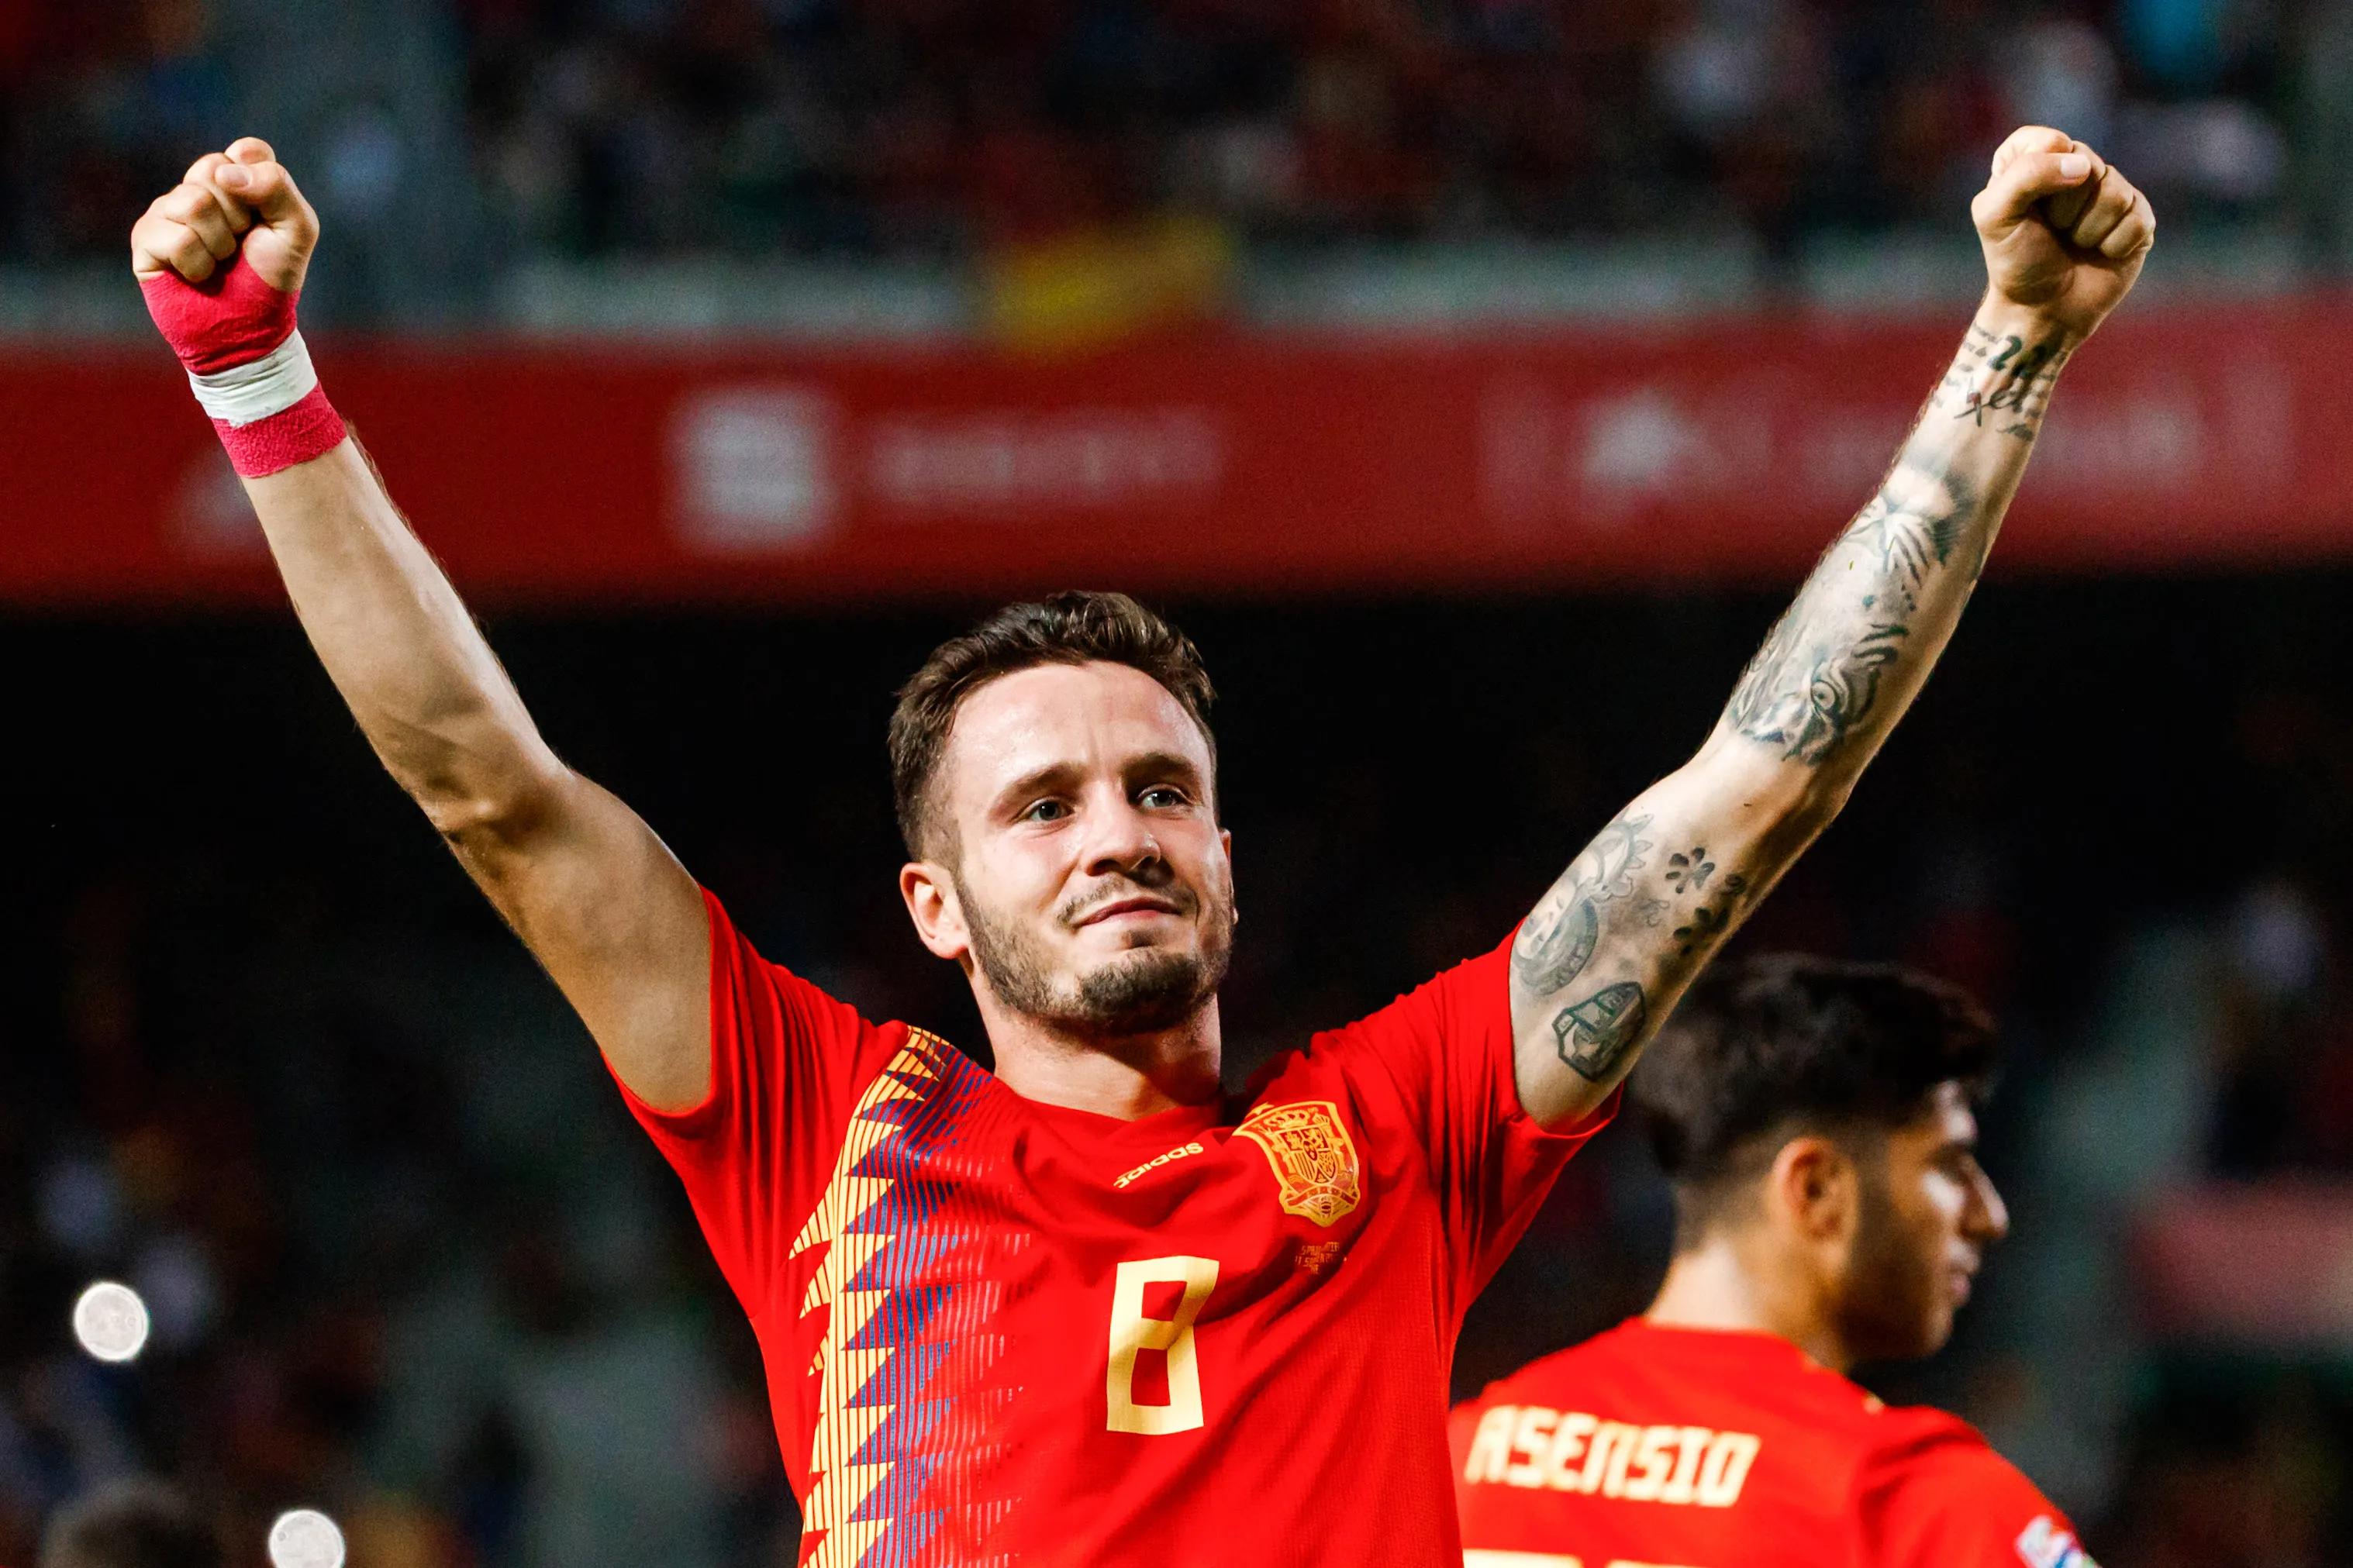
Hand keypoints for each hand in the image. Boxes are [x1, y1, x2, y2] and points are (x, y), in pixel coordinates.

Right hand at [130, 137, 317, 293]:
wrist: (250, 326)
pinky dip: (198, 264)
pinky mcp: (147, 239)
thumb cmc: (271, 277)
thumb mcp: (296, 230)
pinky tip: (199, 275)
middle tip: (241, 243)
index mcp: (236, 180)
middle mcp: (198, 188)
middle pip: (214, 170)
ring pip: (193, 202)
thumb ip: (276, 188)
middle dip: (240, 215)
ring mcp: (168, 211)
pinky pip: (176, 238)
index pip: (247, 150)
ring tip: (220, 262)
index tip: (266, 214)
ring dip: (219, 243)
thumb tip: (224, 173)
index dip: (260, 181)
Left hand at [1971, 125, 2154, 340]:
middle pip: (2086, 163)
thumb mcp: (1995, 217)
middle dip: (2064, 206)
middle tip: (2051, 230)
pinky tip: (2099, 254)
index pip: (2045, 139)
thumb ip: (2024, 176)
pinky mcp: (2137, 218)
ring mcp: (2109, 193)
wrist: (2043, 311)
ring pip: (2115, 191)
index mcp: (2033, 163)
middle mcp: (2073, 171)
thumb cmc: (2016, 262)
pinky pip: (2137, 219)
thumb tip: (2082, 166)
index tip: (2029, 202)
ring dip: (2088, 229)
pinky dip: (2113, 244)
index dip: (2040, 168)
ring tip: (2074, 244)